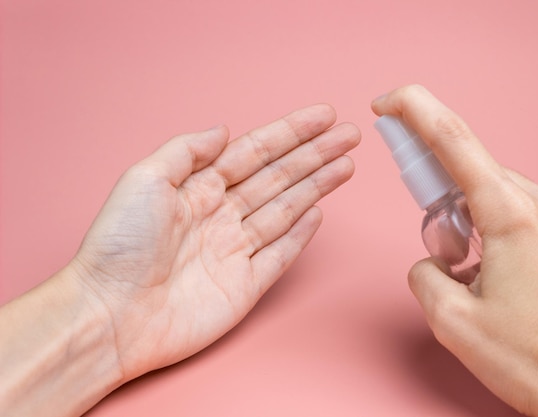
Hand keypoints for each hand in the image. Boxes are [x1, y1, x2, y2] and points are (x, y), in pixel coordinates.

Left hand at [71, 104, 359, 381]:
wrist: (112, 316)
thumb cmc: (118, 247)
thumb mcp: (144, 180)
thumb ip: (186, 151)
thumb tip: (223, 130)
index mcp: (197, 188)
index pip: (254, 152)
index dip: (290, 133)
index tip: (322, 116)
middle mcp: (220, 215)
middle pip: (278, 177)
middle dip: (315, 155)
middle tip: (349, 136)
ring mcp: (235, 250)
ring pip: (286, 209)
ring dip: (316, 186)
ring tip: (345, 165)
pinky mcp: (245, 285)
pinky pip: (280, 254)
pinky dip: (300, 234)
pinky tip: (318, 213)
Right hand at [372, 85, 537, 416]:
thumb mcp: (452, 321)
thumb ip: (424, 274)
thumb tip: (433, 262)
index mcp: (513, 215)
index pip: (455, 141)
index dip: (415, 112)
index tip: (389, 103)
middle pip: (476, 180)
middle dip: (446, 209)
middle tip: (443, 252)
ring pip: (503, 202)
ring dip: (476, 230)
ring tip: (480, 282)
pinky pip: (531, 223)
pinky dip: (504, 242)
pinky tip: (508, 287)